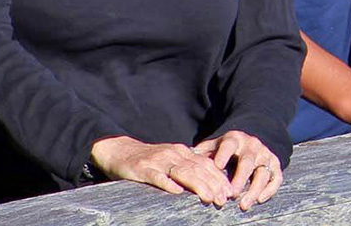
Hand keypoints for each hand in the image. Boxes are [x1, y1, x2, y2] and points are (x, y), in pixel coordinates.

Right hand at [90, 135, 231, 206]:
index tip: (229, 191)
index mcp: (182, 151)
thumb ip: (187, 167)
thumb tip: (209, 181)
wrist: (121, 150)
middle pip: (197, 169)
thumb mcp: (171, 159)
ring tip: (209, 197)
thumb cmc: (149, 160)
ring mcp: (158, 161)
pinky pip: (157, 177)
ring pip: (182, 172)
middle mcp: (173, 154)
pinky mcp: (143, 169)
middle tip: (224, 199)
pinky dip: (168, 184)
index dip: (219, 178)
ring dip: (197, 185)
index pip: (205, 164)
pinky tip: (177, 192)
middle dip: (213, 184)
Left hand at [193, 130, 281, 210]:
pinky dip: (270, 189)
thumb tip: (187, 158)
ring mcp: (264, 155)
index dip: (223, 155)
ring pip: (263, 173)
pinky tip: (260, 200)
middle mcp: (251, 146)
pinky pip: (276, 177)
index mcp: (234, 139)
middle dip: (240, 179)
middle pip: (247, 162)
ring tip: (243, 205)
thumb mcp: (216, 144)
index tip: (217, 167)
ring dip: (254, 189)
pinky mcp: (274, 164)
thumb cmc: (228, 147)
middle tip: (231, 195)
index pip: (229, 145)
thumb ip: (203, 151)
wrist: (252, 139)